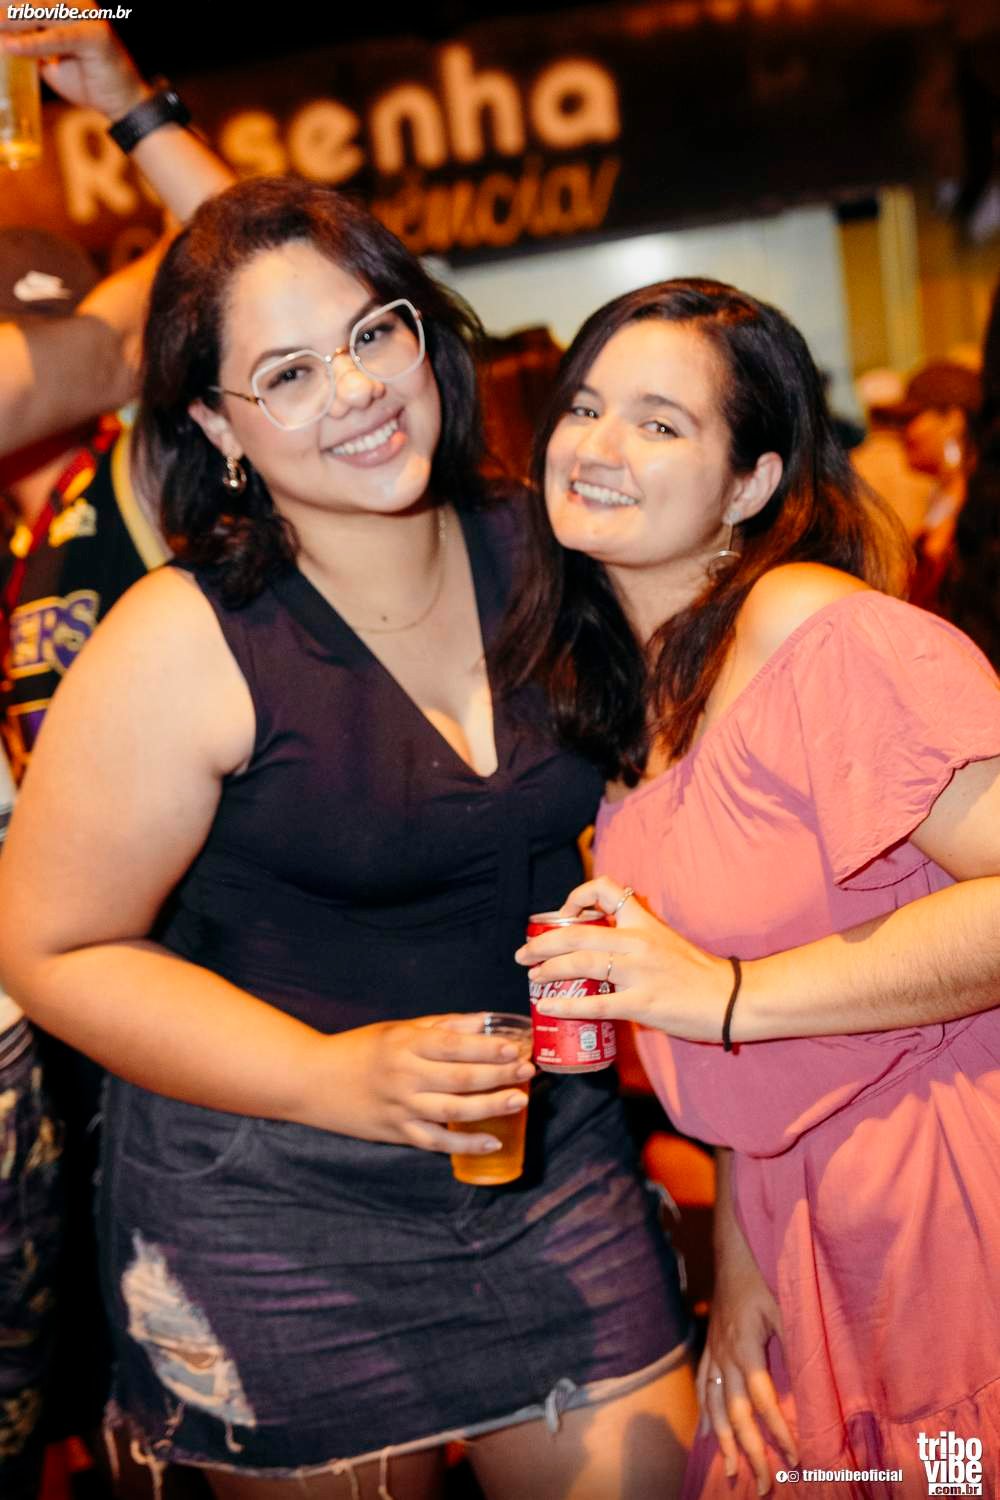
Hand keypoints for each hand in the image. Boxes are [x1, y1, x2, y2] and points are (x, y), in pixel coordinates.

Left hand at [0, 2, 148, 119]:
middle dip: (3, 10)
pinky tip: (11, 47)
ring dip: (10, 21)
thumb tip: (3, 42)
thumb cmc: (88, 81)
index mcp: (64, 3)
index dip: (5, 6)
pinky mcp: (95, 35)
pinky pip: (57, 38)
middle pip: (29, 0)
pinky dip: (33, 43)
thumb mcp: (49, 60)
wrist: (123, 103)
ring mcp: (86, 16)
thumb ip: (29, 45)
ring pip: (39, 12)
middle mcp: (75, 2)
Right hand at [312, 1013, 534, 1154]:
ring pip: (454, 1110)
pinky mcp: (397, 1133)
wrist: (312, 1081)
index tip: (518, 1047)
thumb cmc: (360, 1049)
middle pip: (461, 1077)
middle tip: (528, 1071)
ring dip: (491, 1106)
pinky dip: (467, 1143)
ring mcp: (401, 1107)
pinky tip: (494, 1141)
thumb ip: (443, 1027)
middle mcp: (404, 1076)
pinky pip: (438, 1141)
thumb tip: (486, 1022)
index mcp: (405, 1044)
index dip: (489, 1048)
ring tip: (520, 1100)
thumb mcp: (399, 1029)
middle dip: (499, 1075)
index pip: (455, 1045)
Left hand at [514, 875, 732, 1041]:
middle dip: (543, 943)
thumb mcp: (667, 941)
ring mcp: (639, 973)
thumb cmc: (700, 973)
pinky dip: (566, 1004)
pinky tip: (548, 1006)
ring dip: (548, 969)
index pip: (605, 889)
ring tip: (531, 977)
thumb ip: (636, 940)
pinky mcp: (642, 1004)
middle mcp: (638, 942)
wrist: (733, 998)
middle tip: (523, 954)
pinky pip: (595, 1004)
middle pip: (578, 933)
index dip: (576, 897)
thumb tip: (602, 949)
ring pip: (580, 963)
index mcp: (644, 923)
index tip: (562, 914)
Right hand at [699, 1219, 796, 1494]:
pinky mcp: (710, 1347)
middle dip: (749, 1451)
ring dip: (723, 1442)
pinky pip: (703, 1387)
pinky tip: (708, 1435)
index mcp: (746, 1348)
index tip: (796, 1458)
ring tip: (730, 1472)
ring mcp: (713, 1352)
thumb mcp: (785, 1305)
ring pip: (713, 1406)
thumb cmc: (763, 1275)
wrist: (733, 1250)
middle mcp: (725, 1355)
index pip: (763, 1401)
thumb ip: (796, 1341)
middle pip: (734, 1414)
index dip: (779, 1431)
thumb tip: (814, 1380)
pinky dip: (705, 1414)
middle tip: (763, 1485)